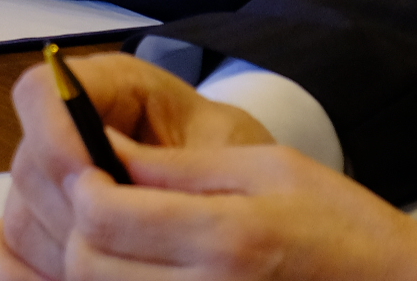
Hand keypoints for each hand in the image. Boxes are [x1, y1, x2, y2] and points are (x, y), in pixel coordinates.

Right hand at [0, 53, 277, 278]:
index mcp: (109, 86)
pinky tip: (73, 280)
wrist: (246, 197)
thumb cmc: (236, 164)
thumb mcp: (223, 151)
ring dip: (61, 249)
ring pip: (19, 218)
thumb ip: (168, 161)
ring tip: (125, 262)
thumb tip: (112, 171)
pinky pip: (1, 253)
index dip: (54, 133)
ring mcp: (49, 181)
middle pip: (27, 166)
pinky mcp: (41, 226)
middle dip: (70, 211)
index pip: (43, 92)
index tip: (89, 178)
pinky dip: (26, 274)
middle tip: (124, 237)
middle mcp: (68, 129)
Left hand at [0, 139, 416, 280]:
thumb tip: (104, 154)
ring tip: (89, 224)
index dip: (81, 177)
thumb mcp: (270, 170)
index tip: (90, 160)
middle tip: (89, 189)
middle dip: (73, 221)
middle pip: (83, 260)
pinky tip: (87, 263)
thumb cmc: (344, 233)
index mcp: (227, 239)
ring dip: (72, 259)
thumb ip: (179, 170)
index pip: (102, 211)